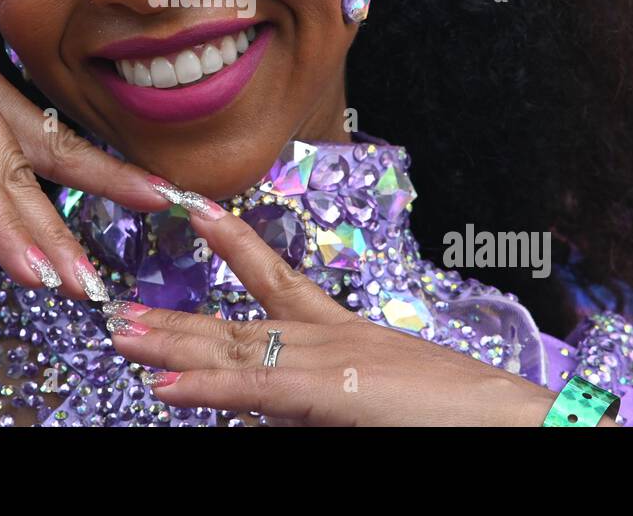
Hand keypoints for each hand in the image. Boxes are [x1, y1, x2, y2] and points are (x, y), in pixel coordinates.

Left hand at [107, 200, 563, 424]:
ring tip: (119, 336)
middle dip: (176, 316)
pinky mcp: (328, 393)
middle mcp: (327, 336)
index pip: (276, 276)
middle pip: (236, 321)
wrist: (513, 419)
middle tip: (120, 309)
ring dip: (171, 345)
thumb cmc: (453, 412)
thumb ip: (323, 392)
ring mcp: (326, 361)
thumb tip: (270, 408)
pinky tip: (161, 386)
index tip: (197, 212)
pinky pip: (254, 389)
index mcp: (342, 331)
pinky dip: (204, 386)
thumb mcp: (375, 393)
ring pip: (233, 349)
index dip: (233, 243)